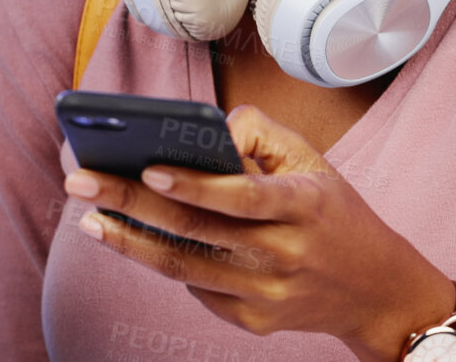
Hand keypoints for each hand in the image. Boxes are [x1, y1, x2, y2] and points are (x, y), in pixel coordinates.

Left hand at [61, 105, 455, 360]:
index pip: (243, 195)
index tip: (148, 167)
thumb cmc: (332, 211)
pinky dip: (165, 261)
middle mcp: (285, 254)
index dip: (196, 184)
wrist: (374, 288)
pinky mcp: (255, 322)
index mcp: (304, 204)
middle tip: (81, 182)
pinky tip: (135, 240)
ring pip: (185, 268)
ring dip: (130, 242)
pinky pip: (198, 289)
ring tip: (90, 217)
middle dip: (131, 205)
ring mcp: (268, 295)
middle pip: (197, 232)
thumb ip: (257, 135)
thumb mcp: (311, 160)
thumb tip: (199, 133)